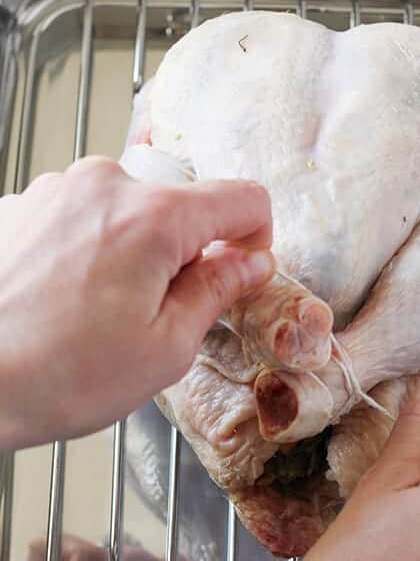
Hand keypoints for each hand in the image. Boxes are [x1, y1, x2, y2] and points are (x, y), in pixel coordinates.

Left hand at [0, 157, 274, 448]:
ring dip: (132, 251)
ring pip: (128, 211)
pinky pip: (82, 216)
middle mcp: (104, 185)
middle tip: (155, 312)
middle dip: (183, 253)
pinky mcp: (23, 205)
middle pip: (180, 206)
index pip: (242, 197)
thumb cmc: (52, 375)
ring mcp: (57, 191)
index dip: (256, 235)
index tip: (241, 266)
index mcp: (153, 218)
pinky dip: (88, 249)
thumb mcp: (163, 349)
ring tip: (98, 311)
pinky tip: (64, 298)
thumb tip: (249, 263)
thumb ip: (216, 292)